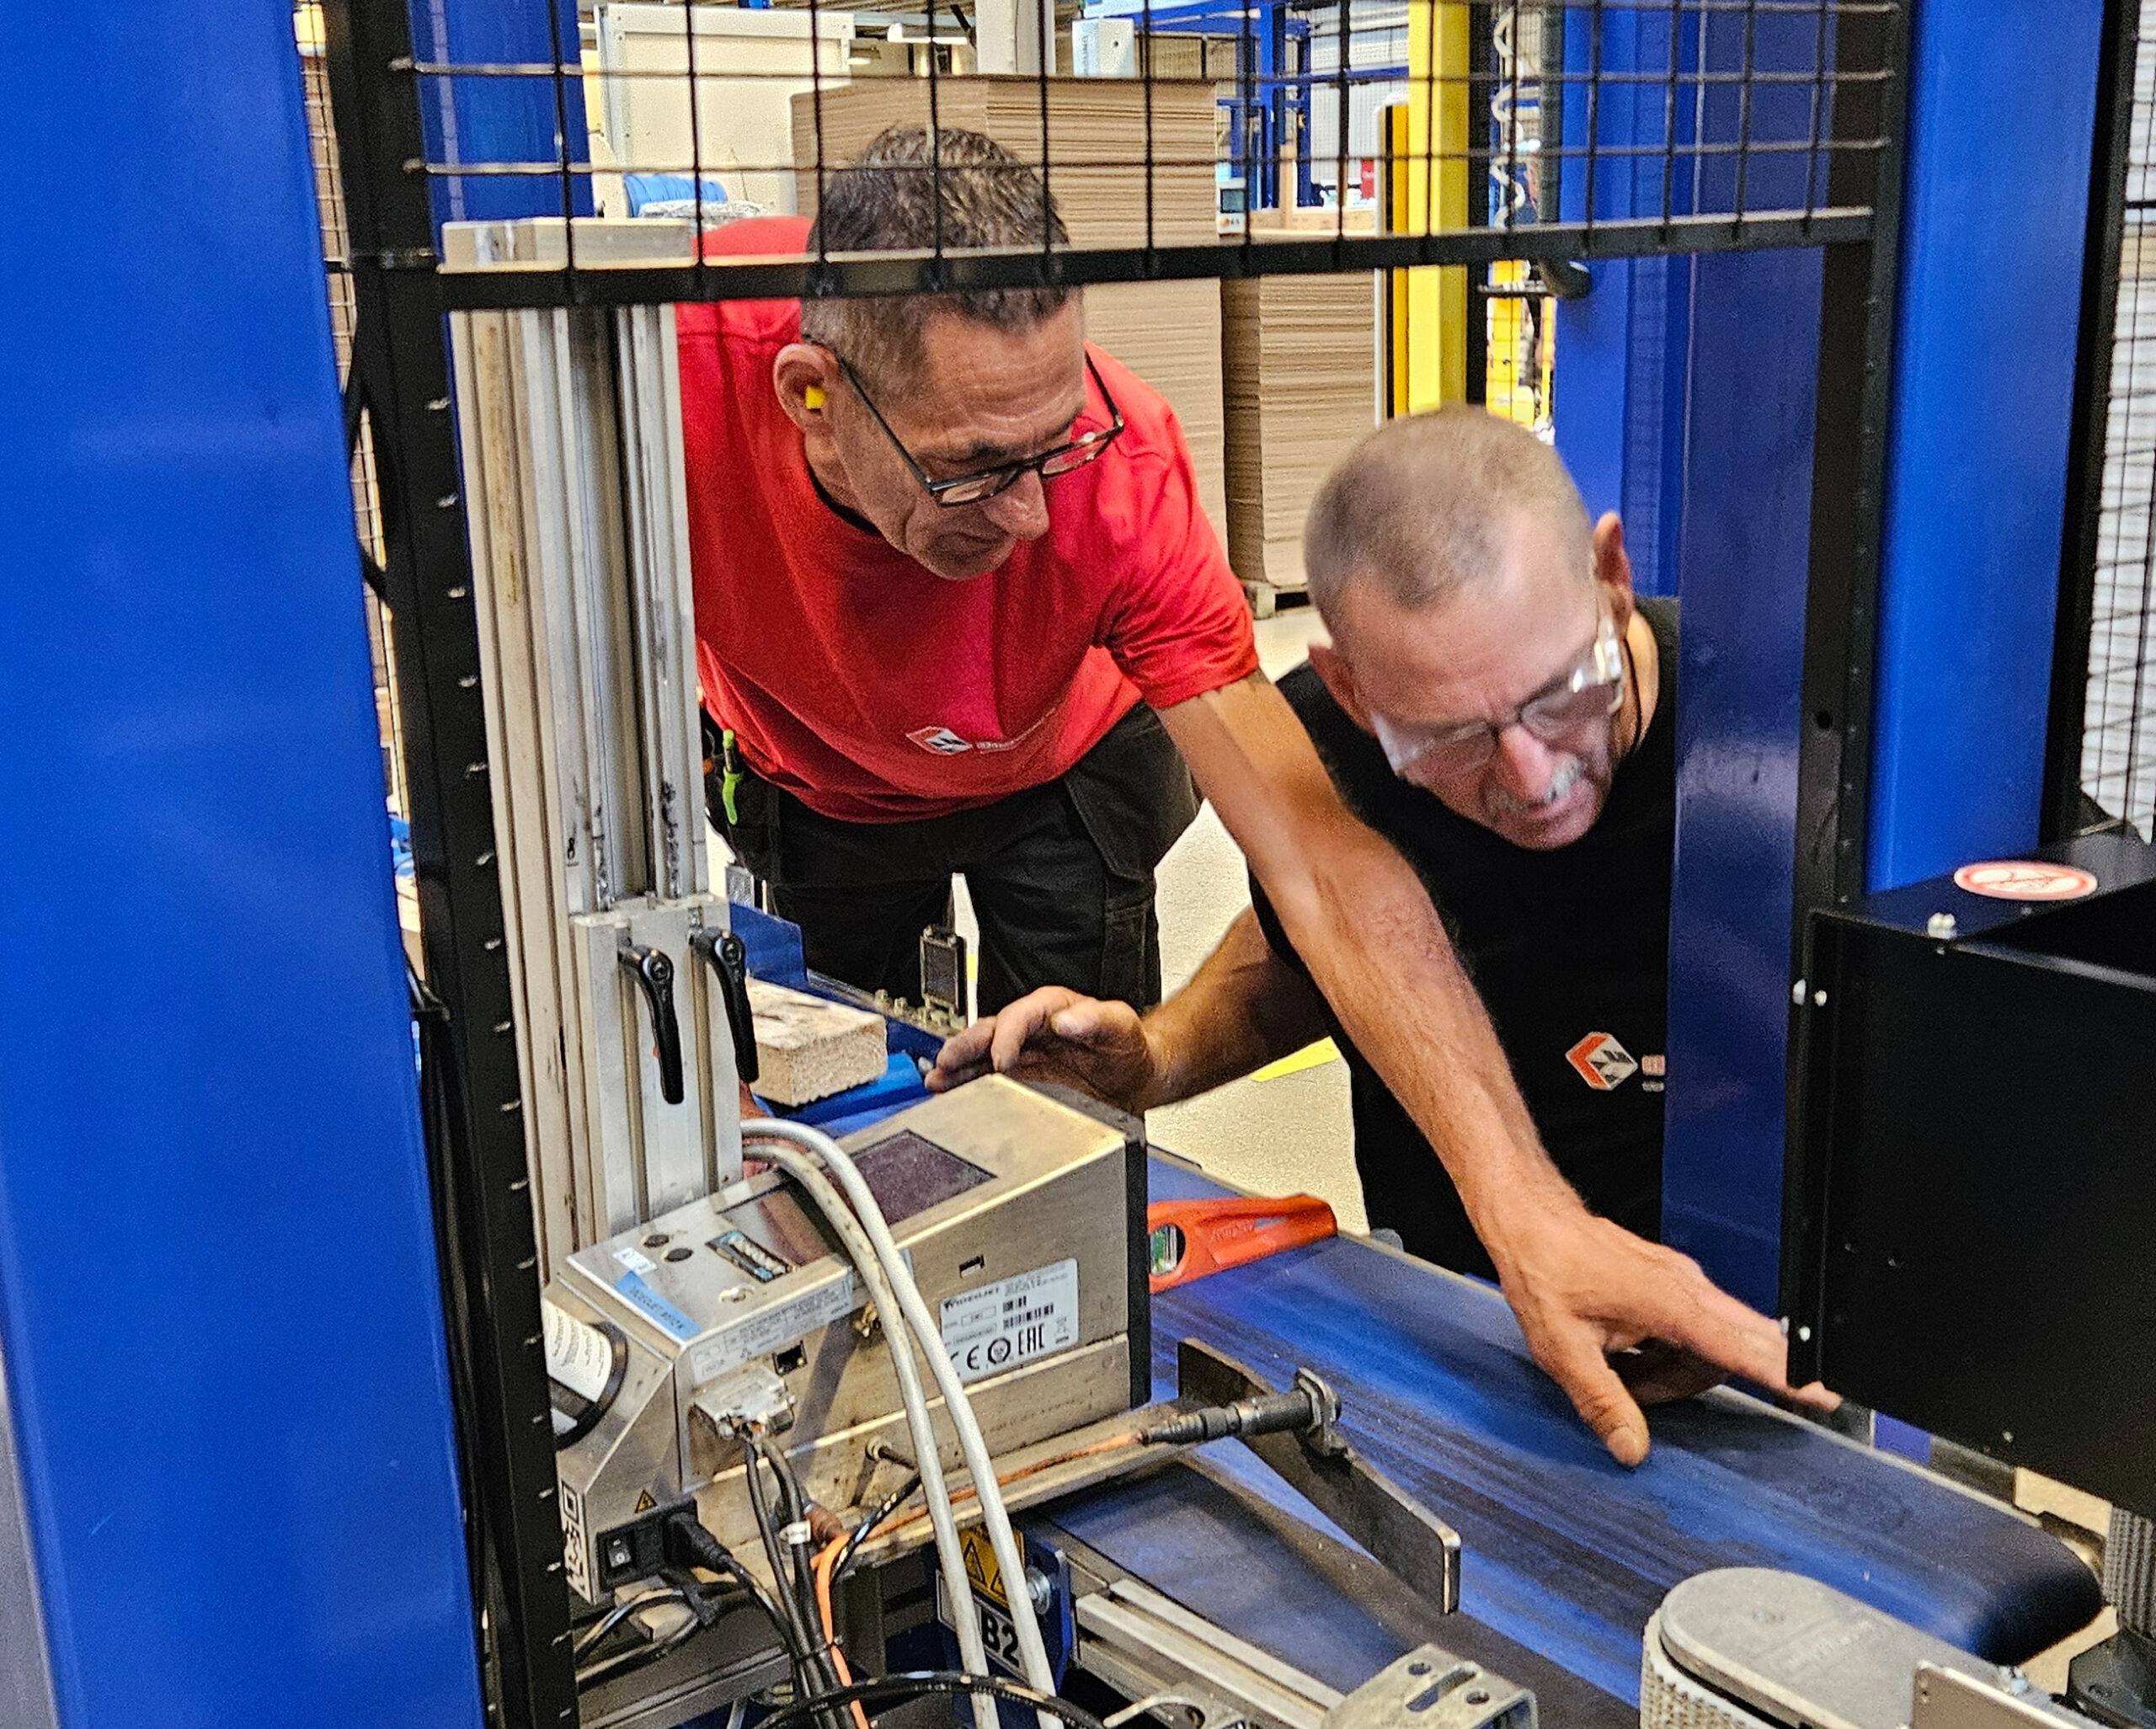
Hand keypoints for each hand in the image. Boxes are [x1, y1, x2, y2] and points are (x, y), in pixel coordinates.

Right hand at [927, 987, 1162, 1111]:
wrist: (1137, 1077)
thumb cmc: (1129, 1047)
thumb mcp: (1121, 1026)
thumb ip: (1097, 1019)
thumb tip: (1067, 1019)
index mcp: (1051, 1009)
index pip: (1019, 1017)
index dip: (1006, 1036)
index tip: (1000, 1059)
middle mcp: (1031, 1030)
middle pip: (989, 1033)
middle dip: (965, 1048)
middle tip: (945, 1063)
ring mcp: (1023, 1055)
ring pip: (981, 1057)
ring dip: (957, 1068)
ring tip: (936, 1080)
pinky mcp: (1020, 1080)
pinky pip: (986, 1079)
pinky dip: (966, 1086)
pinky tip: (949, 1093)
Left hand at [1483, 1197, 1835, 1465]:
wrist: (1531, 1220)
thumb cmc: (1544, 1270)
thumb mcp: (1562, 1348)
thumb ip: (1602, 1401)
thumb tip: (1632, 1448)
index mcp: (1667, 1302)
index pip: (1739, 1346)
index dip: (1781, 1373)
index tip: (1823, 1392)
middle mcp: (1686, 1288)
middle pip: (1736, 1347)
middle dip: (1721, 1381)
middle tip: (1713, 1395)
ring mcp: (1680, 1283)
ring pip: (1710, 1346)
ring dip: (1675, 1376)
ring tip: (1622, 1381)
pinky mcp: (1670, 1284)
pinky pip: (1690, 1333)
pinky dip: (1666, 1357)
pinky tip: (1625, 1360)